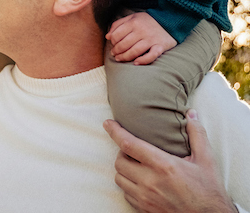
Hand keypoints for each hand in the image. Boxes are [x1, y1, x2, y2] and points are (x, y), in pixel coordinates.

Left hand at [103, 110, 236, 212]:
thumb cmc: (209, 191)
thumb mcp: (206, 161)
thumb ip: (197, 135)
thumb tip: (191, 114)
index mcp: (164, 166)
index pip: (129, 144)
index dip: (115, 131)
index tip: (107, 123)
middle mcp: (150, 182)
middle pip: (119, 161)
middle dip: (123, 153)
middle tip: (134, 151)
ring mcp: (145, 198)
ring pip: (119, 178)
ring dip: (124, 170)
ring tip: (137, 166)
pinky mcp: (144, 209)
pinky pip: (125, 194)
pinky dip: (129, 186)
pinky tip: (141, 183)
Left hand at [106, 10, 175, 64]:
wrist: (171, 20)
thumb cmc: (147, 20)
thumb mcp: (132, 18)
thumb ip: (118, 25)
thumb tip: (107, 36)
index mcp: (133, 22)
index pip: (117, 35)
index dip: (112, 42)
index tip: (112, 45)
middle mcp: (141, 31)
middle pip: (124, 44)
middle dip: (116, 51)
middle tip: (114, 54)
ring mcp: (151, 39)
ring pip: (135, 51)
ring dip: (125, 57)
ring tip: (120, 59)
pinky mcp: (160, 46)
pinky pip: (151, 55)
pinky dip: (143, 60)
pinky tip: (136, 63)